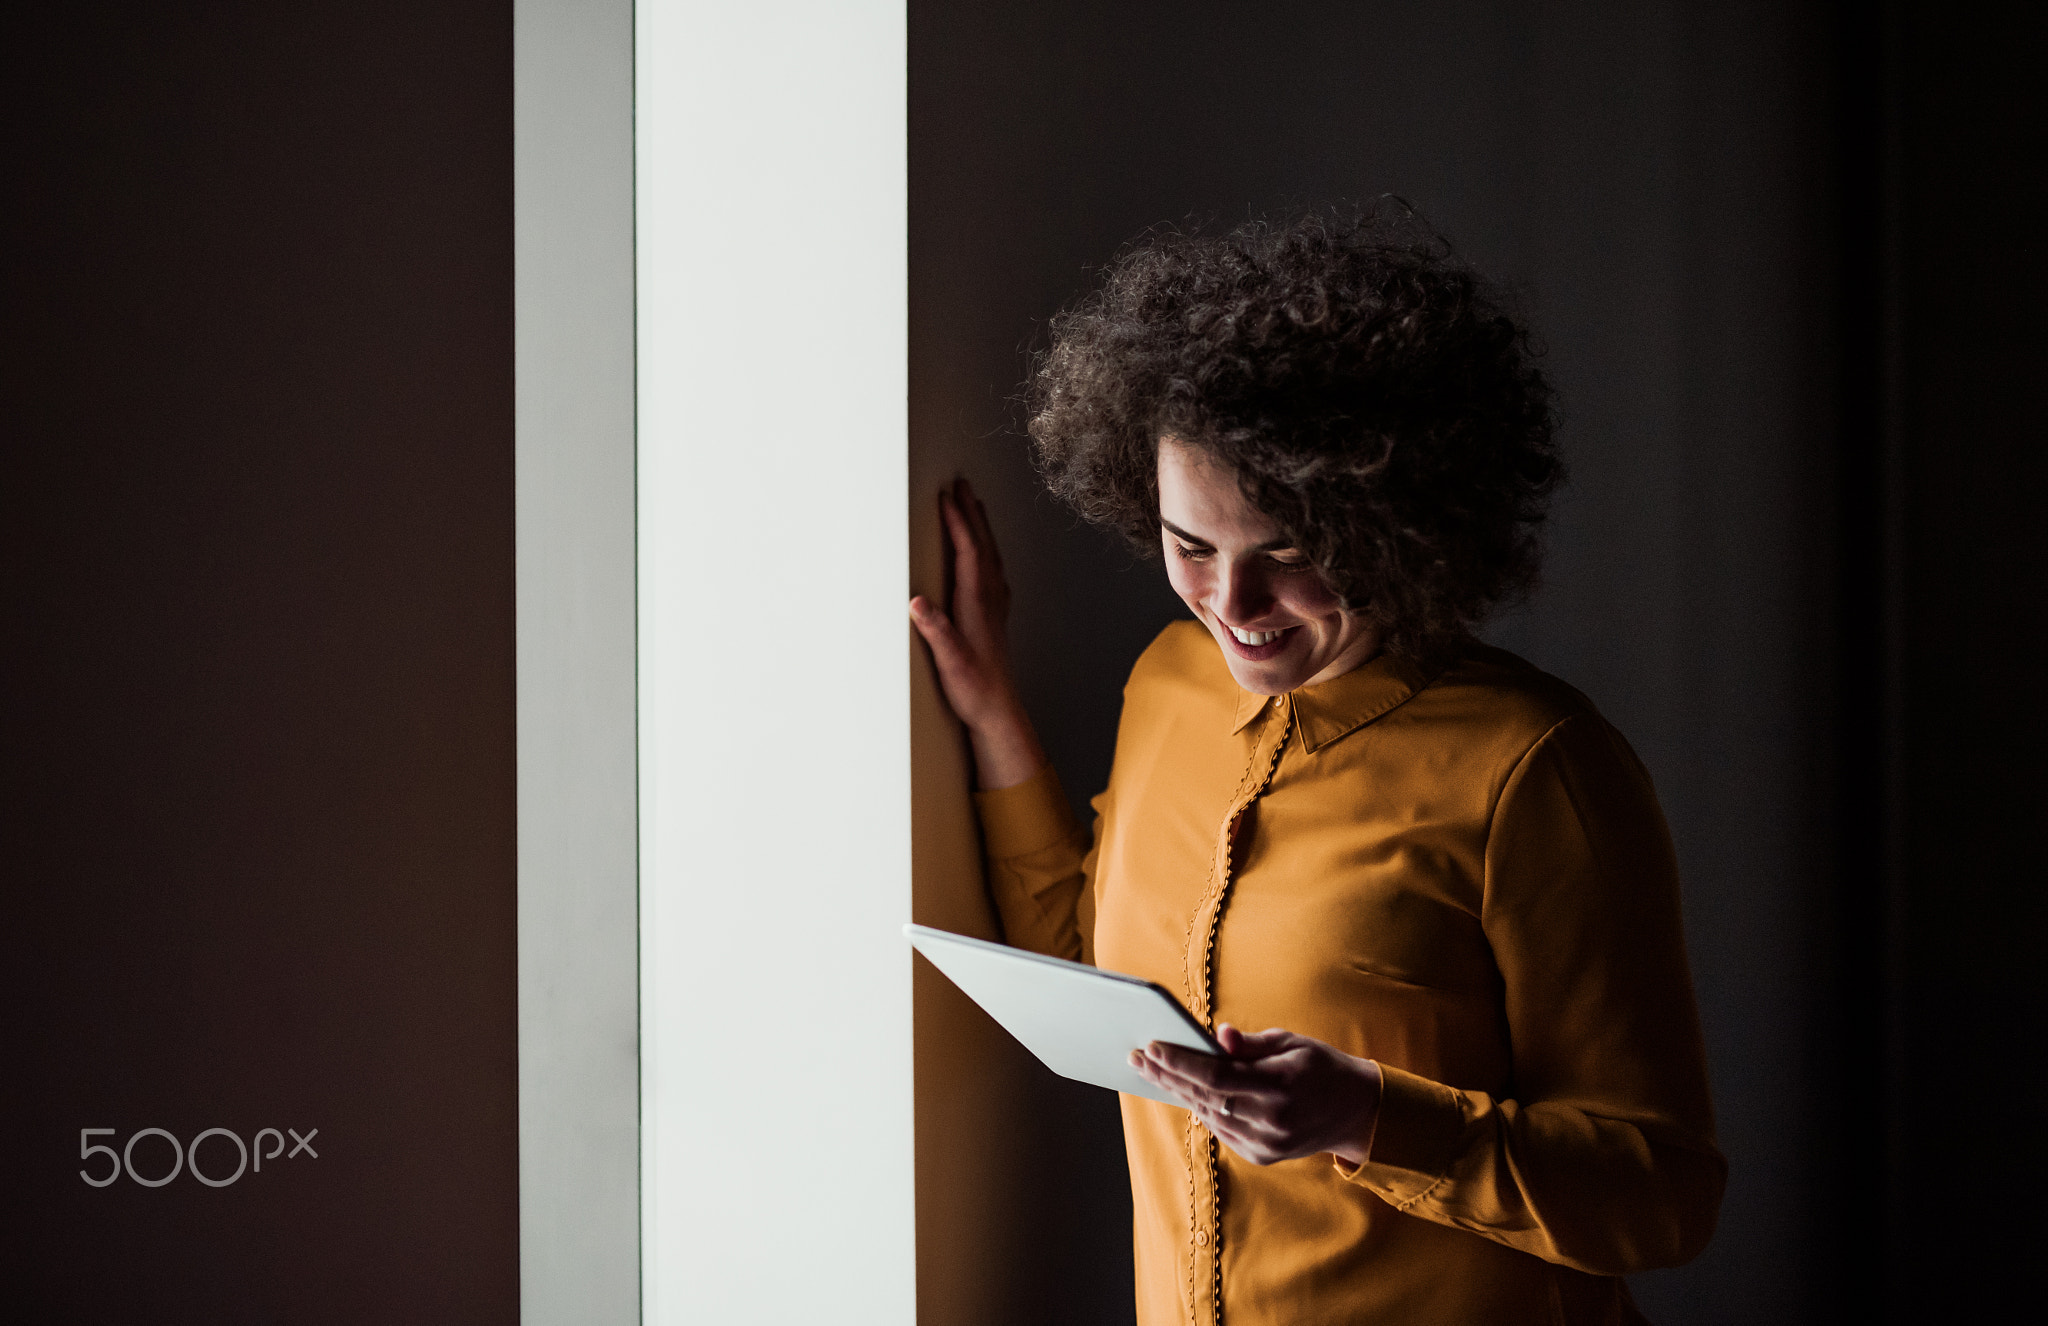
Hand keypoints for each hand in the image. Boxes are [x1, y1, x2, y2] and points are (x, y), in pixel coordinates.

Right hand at [909, 477, 1046, 787]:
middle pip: (983, 545)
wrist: (998, 710)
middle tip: (961, 484)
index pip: (969, 552)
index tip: (947, 497)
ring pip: (991, 555)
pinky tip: (984, 553)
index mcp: (977, 603)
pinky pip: (993, 570)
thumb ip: (936, 631)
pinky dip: (986, 550)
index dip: (958, 523)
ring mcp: (995, 606)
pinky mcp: (995, 616)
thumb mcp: (950, 660)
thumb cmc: (974, 687)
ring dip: (981, 527)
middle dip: (972, 512)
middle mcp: (990, 599)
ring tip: (973, 505)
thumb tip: (917, 602)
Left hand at [1130, 1024, 1383, 1167]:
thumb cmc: (1321, 1067)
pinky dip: (1201, 1108)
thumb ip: (1252, 1045)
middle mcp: (1272, 1119)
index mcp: (1281, 1085)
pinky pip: (1222, 1129)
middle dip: (1168, 1075)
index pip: (1218, 1075)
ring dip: (1178, 1092)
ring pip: (1209, 1115)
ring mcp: (1267, 1143)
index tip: (1153, 1046)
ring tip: (1151, 1070)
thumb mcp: (1293, 1043)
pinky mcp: (1262, 1157)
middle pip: (1206, 1097)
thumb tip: (1219, 1035)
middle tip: (1138, 1057)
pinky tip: (1180, 1090)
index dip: (1182, 1062)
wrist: (1357, 1113)